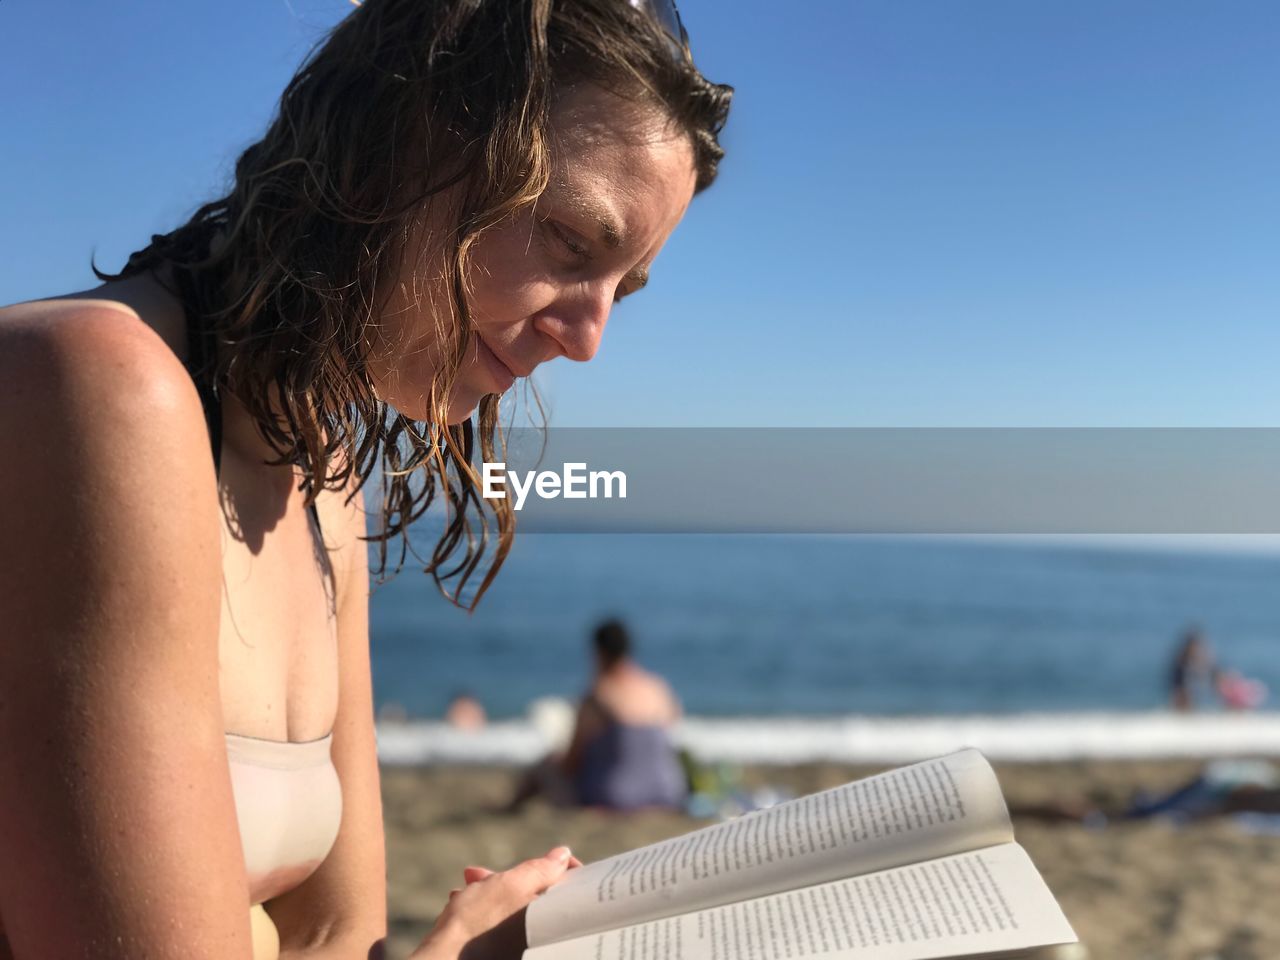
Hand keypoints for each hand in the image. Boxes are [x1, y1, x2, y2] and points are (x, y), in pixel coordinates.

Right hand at [410, 847, 578, 959]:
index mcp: (550, 920)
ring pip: (516, 907)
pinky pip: (503, 924)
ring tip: (470, 882)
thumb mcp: (511, 885)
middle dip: (511, 878)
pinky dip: (488, 909)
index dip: (562, 868)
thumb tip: (562, 856)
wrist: (446, 958)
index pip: (571, 890)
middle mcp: (541, 936)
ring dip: (493, 889)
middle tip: (485, 873)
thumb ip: (541, 869)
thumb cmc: (478, 923)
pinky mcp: (504, 950)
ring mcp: (522, 945)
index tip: (552, 858)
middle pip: (539, 897)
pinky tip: (465, 900)